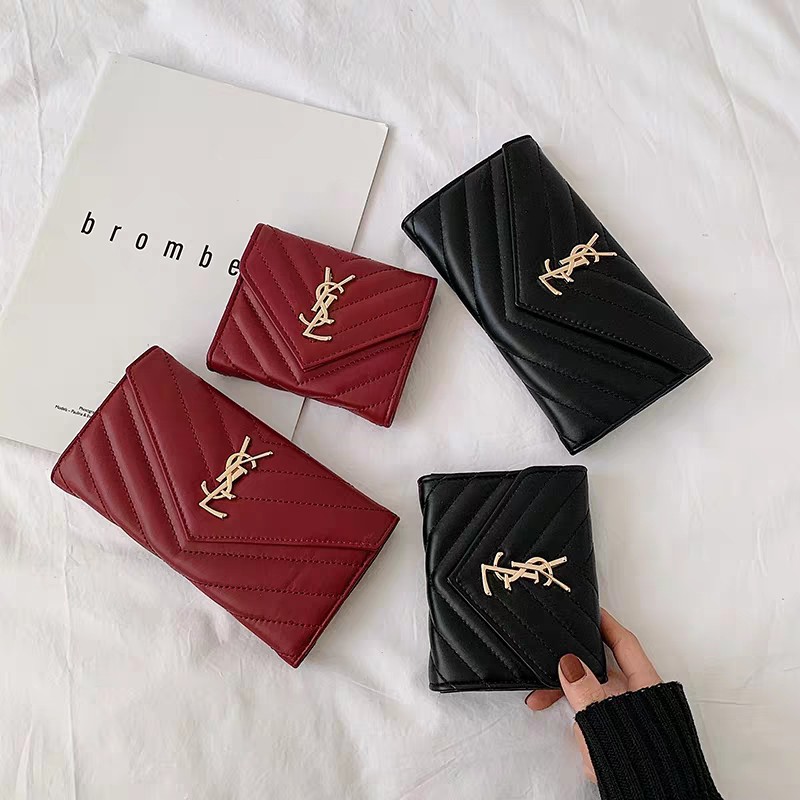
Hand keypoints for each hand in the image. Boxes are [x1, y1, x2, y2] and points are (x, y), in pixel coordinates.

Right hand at [525, 609, 661, 782]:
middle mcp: (638, 697)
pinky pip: (593, 720)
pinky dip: (579, 724)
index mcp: (645, 684)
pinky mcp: (620, 738)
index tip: (590, 609)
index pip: (623, 643)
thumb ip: (584, 689)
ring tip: (543, 704)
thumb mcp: (605, 719)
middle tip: (546, 663)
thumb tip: (568, 662)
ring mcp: (629, 718)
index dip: (606, 624)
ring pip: (592, 696)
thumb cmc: (644, 762)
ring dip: (569, 700)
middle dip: (572, 668)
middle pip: (601, 669)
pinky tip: (578, 739)